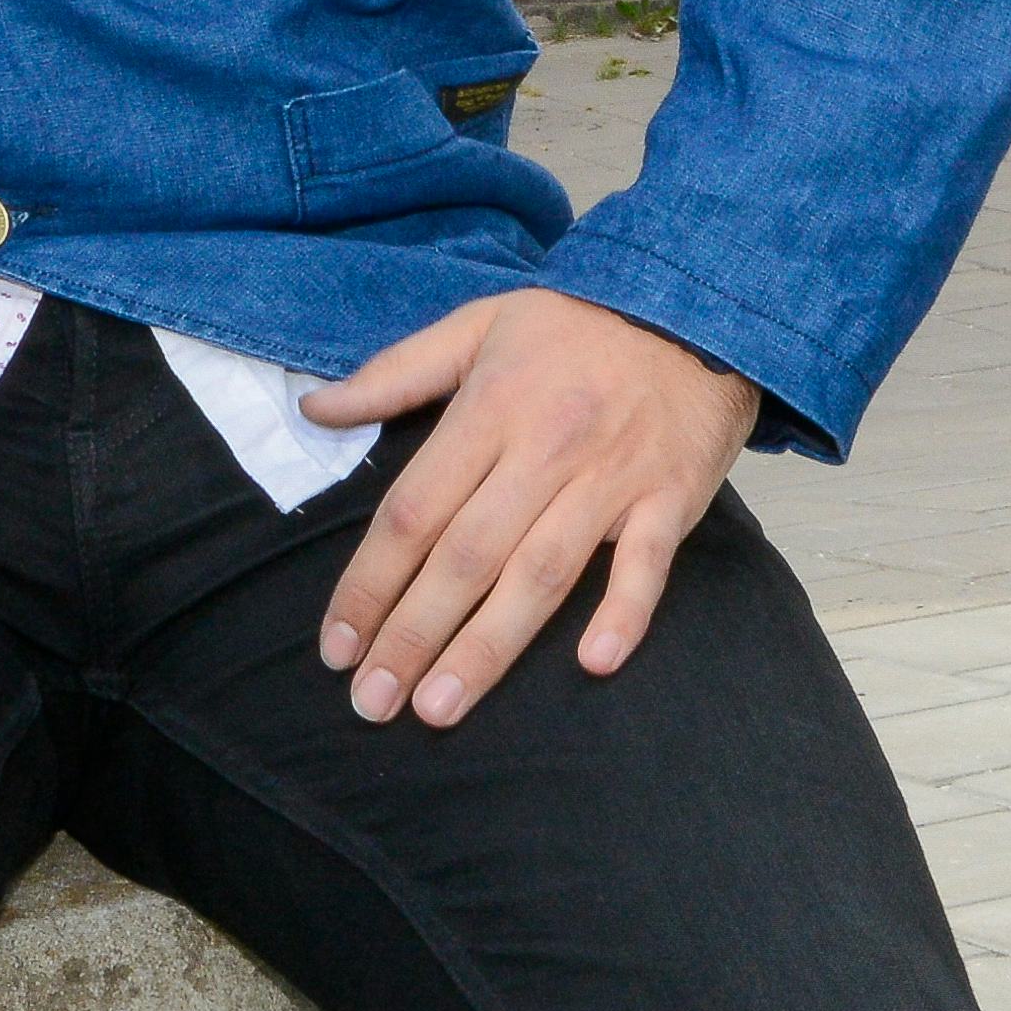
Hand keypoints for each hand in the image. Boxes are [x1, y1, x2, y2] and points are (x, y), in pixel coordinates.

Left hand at [302, 288, 757, 730]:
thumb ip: (393, 373)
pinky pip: (645, 565)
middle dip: (412, 635)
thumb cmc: (576, 322)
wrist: (695, 301)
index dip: (369, 584)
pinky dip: (623, 613)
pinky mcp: (669, 498)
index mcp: (490, 409)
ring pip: (541, 574)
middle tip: (370, 704)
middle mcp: (545, 449)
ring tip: (438, 708)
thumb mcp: (476, 325)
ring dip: (488, 648)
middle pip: (466, 557)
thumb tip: (315, 409)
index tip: (336, 645)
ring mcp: (611, 478)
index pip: (413, 513)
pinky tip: (592, 663)